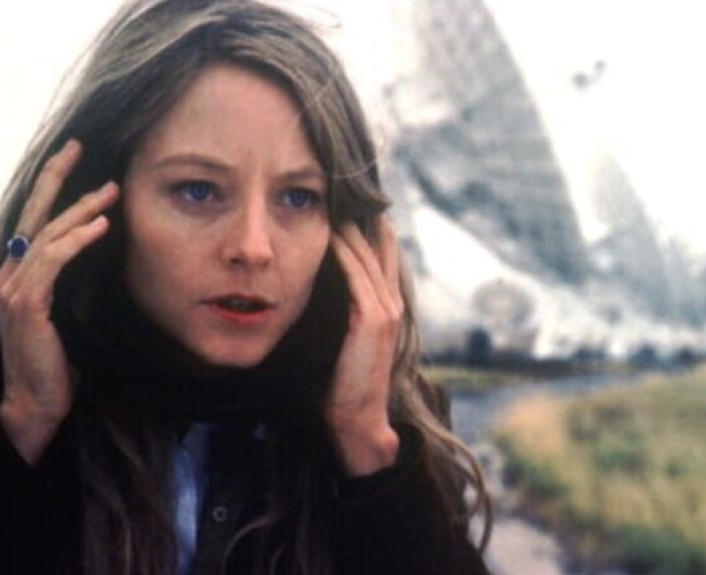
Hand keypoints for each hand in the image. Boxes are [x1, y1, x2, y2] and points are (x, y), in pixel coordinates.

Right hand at [0, 139, 118, 464]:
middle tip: (78, 146)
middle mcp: (10, 274)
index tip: (73, 158)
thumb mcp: (65, 311)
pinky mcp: (27, 303)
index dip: (51, 187)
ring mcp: (14, 288)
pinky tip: (101, 225)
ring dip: (81, 209)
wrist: (38, 401)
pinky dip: (78, 239)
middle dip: (56, 177)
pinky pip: (53, 260)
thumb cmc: (57, 360)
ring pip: (48, 233)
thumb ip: (69, 281)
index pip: (33, 220)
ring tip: (111, 191)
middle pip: (33, 214)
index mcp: (19, 274)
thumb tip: (98, 250)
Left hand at [326, 217, 403, 475]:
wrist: (357, 420)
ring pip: (370, 255)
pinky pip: (358, 275)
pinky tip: (332, 233)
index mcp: (388, 308)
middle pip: (381, 245)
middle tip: (343, 188)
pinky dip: (346, 251)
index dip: (370, 226)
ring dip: (352, 227)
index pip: (382, 254)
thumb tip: (313, 289)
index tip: (350, 202)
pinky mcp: (373, 319)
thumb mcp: (343, 341)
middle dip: (363, 216)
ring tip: (335, 200)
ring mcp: (386, 310)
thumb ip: (339, 313)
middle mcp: (392, 303)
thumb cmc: (341, 384)